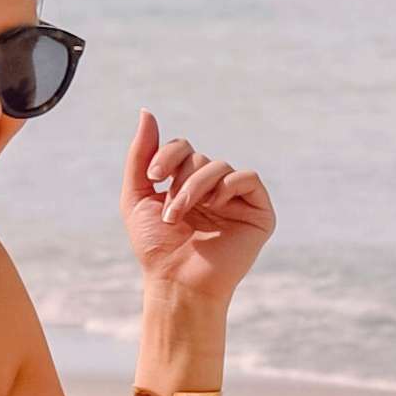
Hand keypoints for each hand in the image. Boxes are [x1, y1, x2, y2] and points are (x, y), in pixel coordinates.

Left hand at [123, 111, 274, 318]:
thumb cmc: (156, 247)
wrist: (175, 283)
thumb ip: (140, 155)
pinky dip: (228, 185)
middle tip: (170, 210)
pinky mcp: (258, 213)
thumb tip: (146, 112)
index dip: (168, 154)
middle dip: (180, 179)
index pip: (183, 148)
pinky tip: (215, 204)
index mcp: (187, 185)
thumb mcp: (136, 196)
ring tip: (181, 213)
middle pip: (200, 157)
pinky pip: (249, 178)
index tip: (153, 176)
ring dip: (196, 186)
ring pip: (221, 166)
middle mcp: (213, 190)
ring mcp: (236, 201)